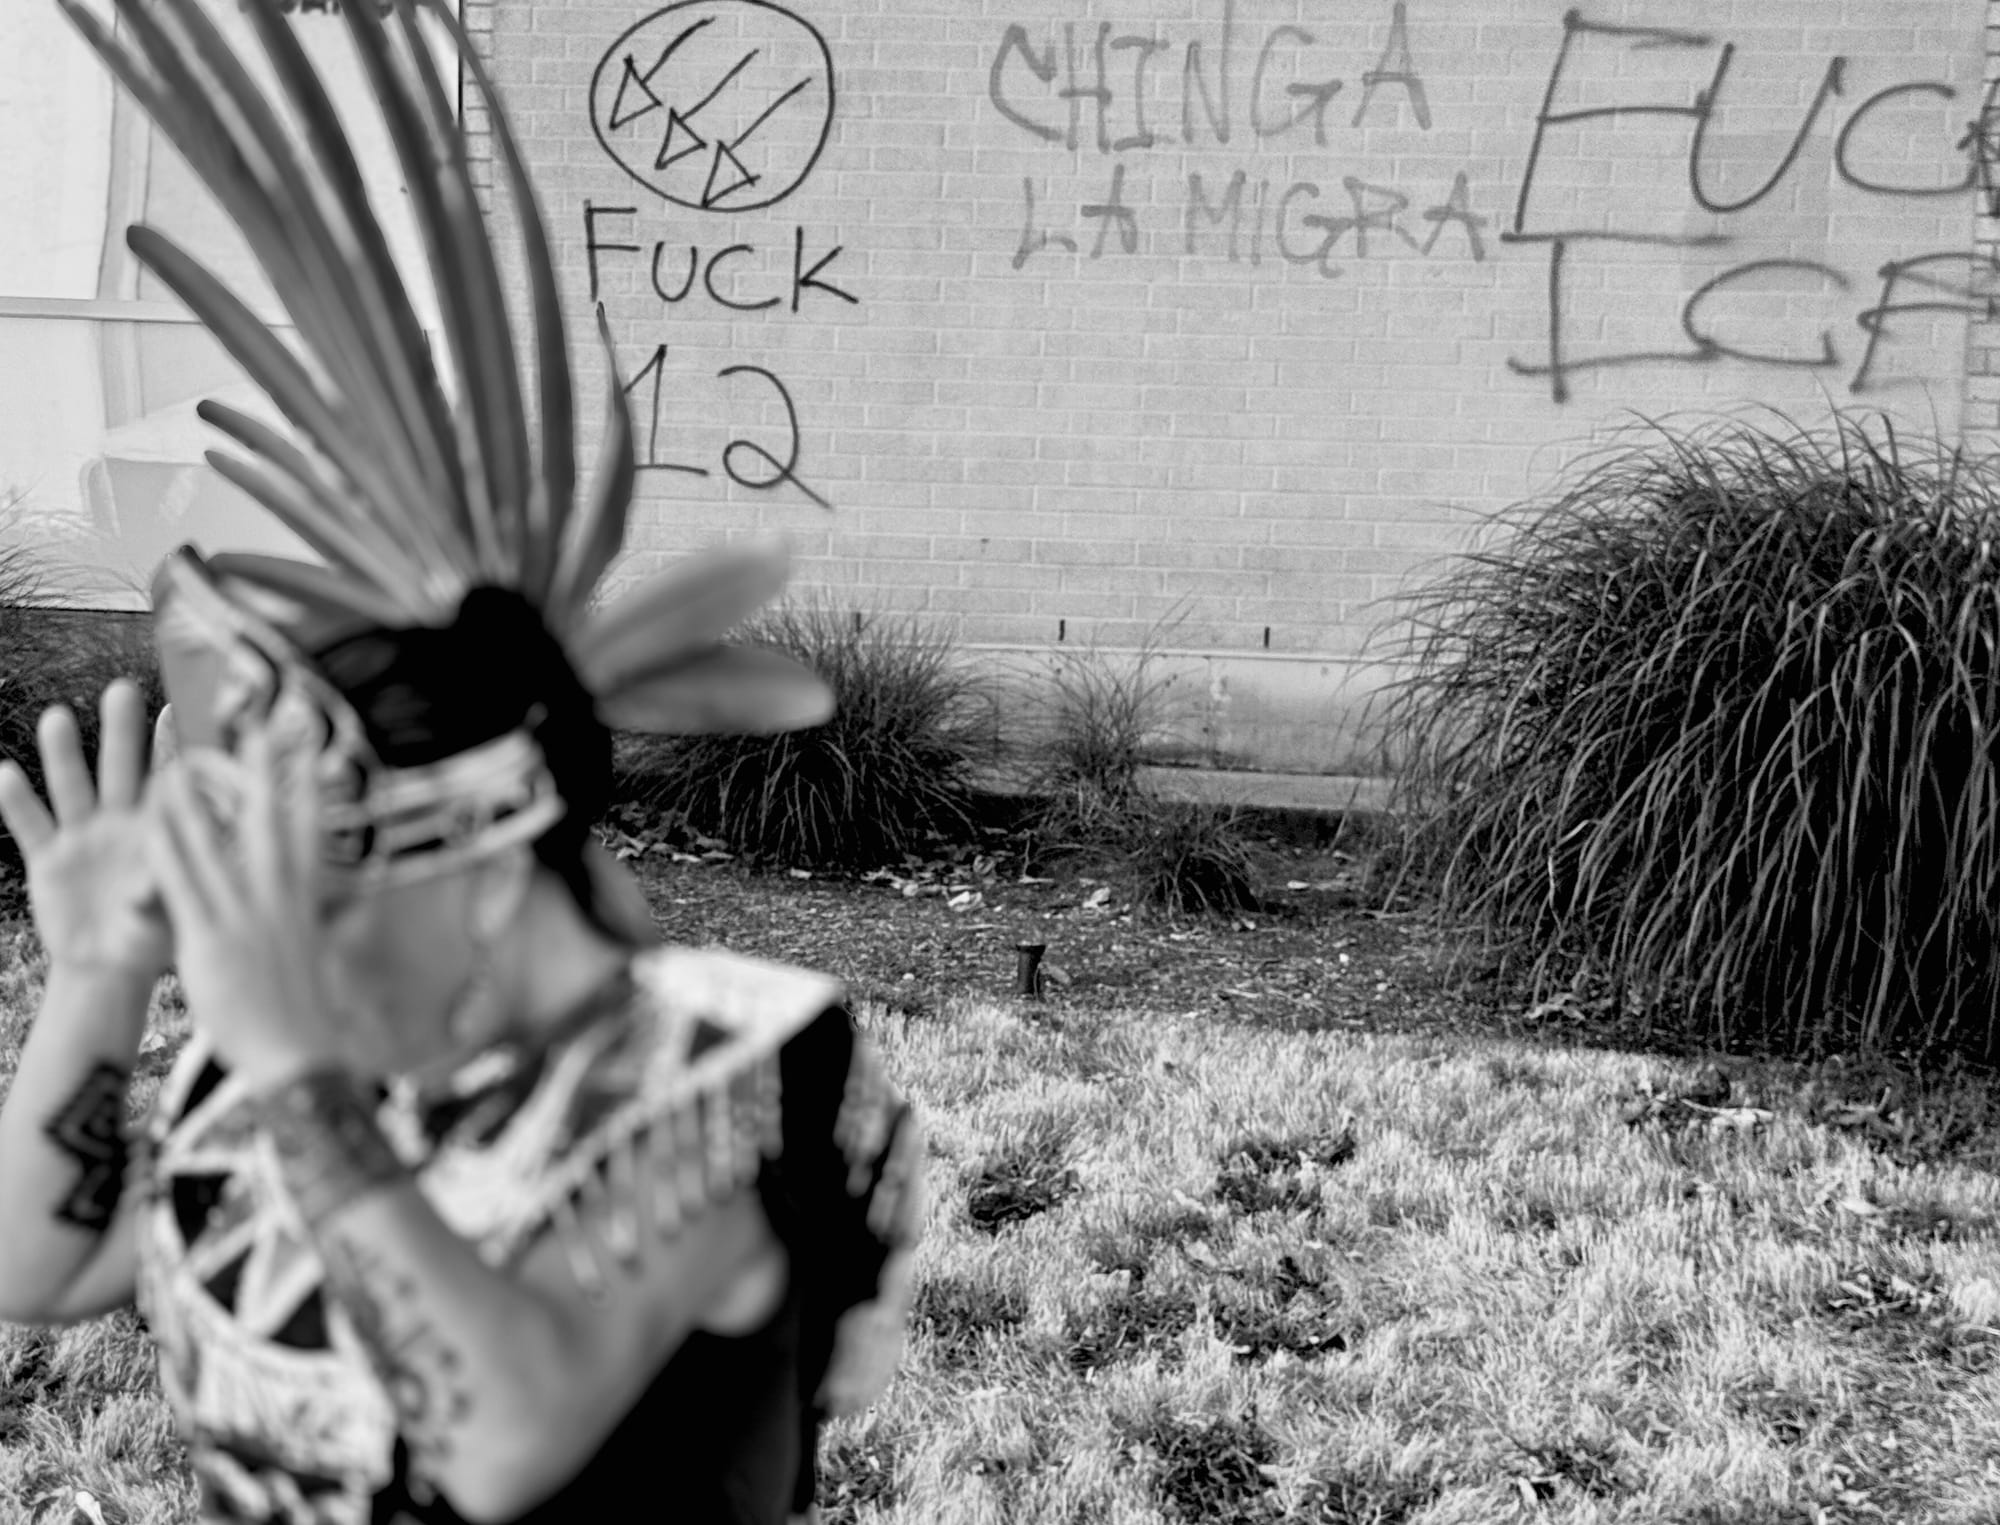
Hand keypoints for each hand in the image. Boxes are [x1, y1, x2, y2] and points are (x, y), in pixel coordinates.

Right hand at [0, 680, 171, 978]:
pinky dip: (16, 800)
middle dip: (121, 732)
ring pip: (72, 787)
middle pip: (120, 770)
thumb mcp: (165, 918)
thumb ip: (155, 895)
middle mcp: (119, 824)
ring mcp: (82, 836)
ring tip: (59, 717)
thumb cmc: (152, 939)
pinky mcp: (47, 856)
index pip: (168, 782)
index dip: (173, 748)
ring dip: (64, 755)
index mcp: (158, 832)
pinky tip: (4, 772)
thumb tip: (149, 882)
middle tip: (123, 689)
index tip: (177, 708)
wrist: (107, 966)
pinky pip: (30, 824)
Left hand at [145, 723, 344, 1087]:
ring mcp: (243, 917)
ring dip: (196, 799)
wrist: (299, 1059)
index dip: (310, 789)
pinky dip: (166, 846)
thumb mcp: (325, 958)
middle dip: (264, 773)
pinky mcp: (208, 940)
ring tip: (180, 761)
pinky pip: (180, 883)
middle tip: (256, 729)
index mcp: (307, 904)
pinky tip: (152, 820)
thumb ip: (333, 922)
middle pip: (270, 821)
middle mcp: (278, 901)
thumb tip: (356, 903)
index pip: (312, 833)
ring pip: (216, 844)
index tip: (310, 753)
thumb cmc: (312, 1015)